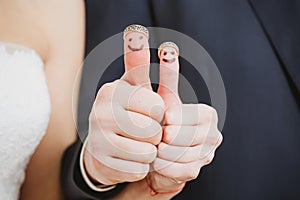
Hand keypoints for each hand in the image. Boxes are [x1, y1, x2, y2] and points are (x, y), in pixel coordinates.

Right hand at [84, 28, 164, 185]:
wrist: (101, 144)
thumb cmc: (124, 111)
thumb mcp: (131, 85)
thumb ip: (136, 61)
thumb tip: (136, 32)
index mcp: (111, 92)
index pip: (156, 106)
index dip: (159, 113)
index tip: (150, 112)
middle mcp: (100, 114)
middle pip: (153, 131)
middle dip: (155, 133)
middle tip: (144, 131)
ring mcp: (98, 141)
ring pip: (147, 152)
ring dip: (149, 151)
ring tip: (137, 144)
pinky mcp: (102, 164)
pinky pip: (138, 169)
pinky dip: (140, 166)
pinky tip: (129, 158)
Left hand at [146, 42, 222, 192]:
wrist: (153, 148)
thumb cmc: (155, 118)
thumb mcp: (157, 95)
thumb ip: (159, 72)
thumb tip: (157, 44)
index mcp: (207, 115)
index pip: (196, 117)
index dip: (177, 119)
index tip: (164, 119)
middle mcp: (212, 134)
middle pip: (189, 137)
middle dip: (167, 137)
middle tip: (156, 135)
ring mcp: (205, 154)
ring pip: (183, 155)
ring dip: (163, 151)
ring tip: (154, 146)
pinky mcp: (195, 170)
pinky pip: (179, 171)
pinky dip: (163, 166)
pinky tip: (157, 160)